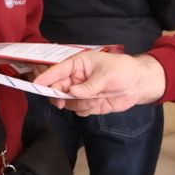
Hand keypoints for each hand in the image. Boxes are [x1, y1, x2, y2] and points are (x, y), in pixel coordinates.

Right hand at [34, 51, 165, 115]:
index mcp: (78, 64)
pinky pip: (79, 110)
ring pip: (68, 102)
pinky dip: (86, 110)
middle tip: (61, 101)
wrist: (139, 84)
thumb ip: (88, 86)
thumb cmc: (123, 71)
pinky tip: (99, 104)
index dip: (46, 77)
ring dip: (78, 104)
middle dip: (59, 95)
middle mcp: (76, 78)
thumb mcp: (106, 76)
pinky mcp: (88, 103)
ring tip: (95, 99)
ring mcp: (81, 92)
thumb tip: (72, 93)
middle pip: (58, 88)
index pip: (57, 70)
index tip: (36, 84)